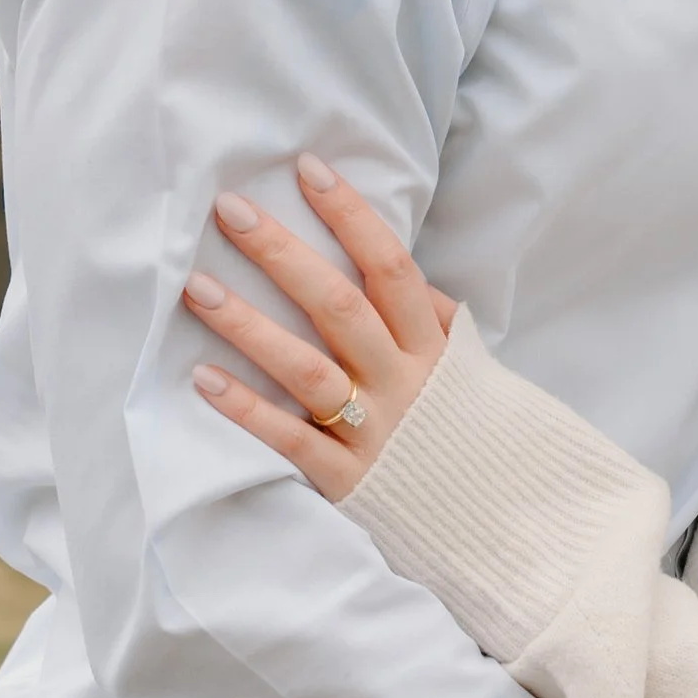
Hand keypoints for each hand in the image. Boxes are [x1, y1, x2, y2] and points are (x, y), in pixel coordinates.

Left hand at [185, 156, 454, 501]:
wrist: (501, 528)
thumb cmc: (471, 439)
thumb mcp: (471, 372)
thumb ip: (437, 320)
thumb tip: (399, 270)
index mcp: (435, 349)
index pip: (390, 268)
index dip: (351, 216)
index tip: (307, 168)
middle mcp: (406, 383)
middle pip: (339, 306)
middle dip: (283, 254)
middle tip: (230, 209)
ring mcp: (377, 432)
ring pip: (307, 369)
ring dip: (249, 325)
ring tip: (196, 288)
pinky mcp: (351, 480)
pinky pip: (293, 441)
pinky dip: (249, 411)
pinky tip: (205, 379)